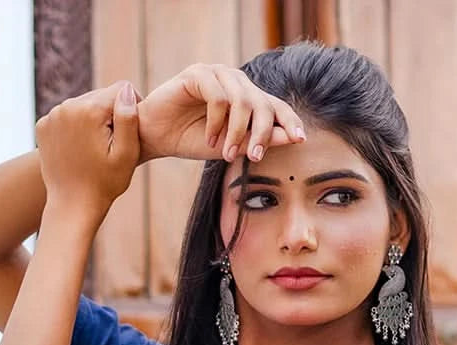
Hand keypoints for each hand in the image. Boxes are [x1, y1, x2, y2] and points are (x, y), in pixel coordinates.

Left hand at [36, 80, 140, 224]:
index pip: (120, 90)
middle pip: (100, 95)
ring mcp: (52, 115)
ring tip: (94, 148)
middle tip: (110, 145)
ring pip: (83, 104)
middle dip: (109, 115)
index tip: (128, 134)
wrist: (72, 206)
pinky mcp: (43, 125)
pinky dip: (75, 127)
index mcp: (90, 110)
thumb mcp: (126, 155)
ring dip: (92, 120)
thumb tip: (126, 91)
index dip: (131, 109)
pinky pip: (67, 115)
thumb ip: (128, 119)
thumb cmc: (104, 184)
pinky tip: (79, 149)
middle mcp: (67, 106)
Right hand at [137, 63, 305, 162]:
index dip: (289, 120)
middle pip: (262, 103)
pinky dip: (216, 122)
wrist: (156, 136)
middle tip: (254, 158)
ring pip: (242, 100)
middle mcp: (235, 81)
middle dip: (262, 133)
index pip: (274, 105)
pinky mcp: (198, 73)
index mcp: (246, 96)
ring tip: (226, 153)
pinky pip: (218, 97)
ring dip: (237, 132)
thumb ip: (257, 140)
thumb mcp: (229, 146)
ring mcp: (217, 74)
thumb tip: (290, 137)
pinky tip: (208, 138)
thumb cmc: (190, 140)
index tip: (300, 139)